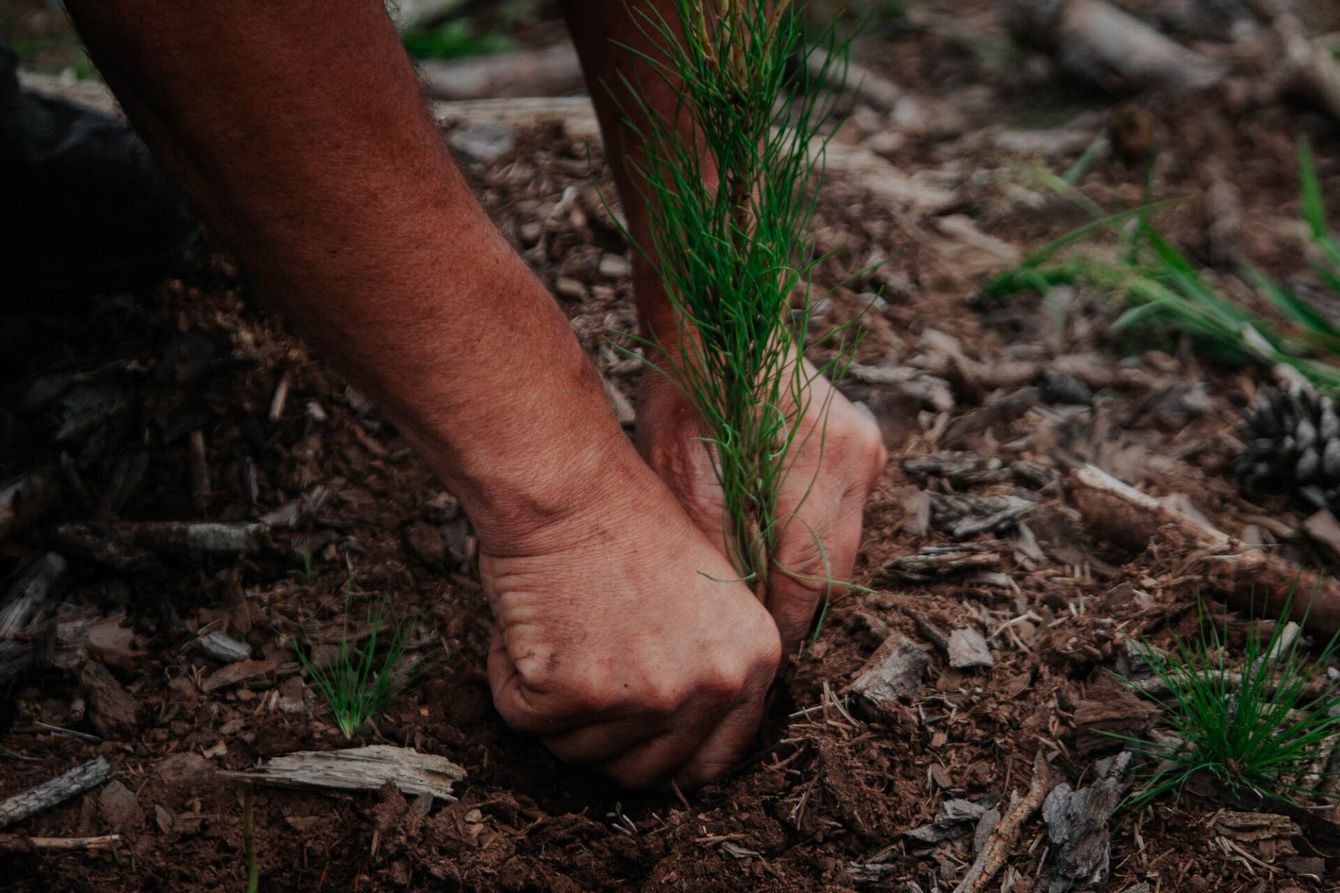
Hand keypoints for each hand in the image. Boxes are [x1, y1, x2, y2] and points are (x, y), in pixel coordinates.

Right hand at [480, 449, 780, 789]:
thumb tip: (674, 738)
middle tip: (575, 674)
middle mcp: (710, 687)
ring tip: (557, 630)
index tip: (628, 735)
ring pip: (577, 752)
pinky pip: (523, 719)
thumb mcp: (705, 595)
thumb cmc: (623, 523)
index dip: (660, 754)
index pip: (712, 762)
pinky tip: (526, 624)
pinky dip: (509, 679)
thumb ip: (705, 666)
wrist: (570, 486)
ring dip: (553, 706)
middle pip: (641, 771)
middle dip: (599, 735)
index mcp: (752, 663)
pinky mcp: (575, 692)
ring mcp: (645, 695)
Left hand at [635, 361, 886, 652]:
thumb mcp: (682, 475)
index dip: (781, 624)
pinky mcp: (864, 441)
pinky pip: (841, 511)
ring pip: (841, 543)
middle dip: (793, 605)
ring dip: (803, 570)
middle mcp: (857, 461)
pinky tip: (768, 538)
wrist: (714, 318)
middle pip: (833, 568)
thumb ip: (717, 546)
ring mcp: (867, 448)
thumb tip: (735, 613)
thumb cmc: (686, 390)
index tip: (755, 653)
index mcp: (818, 469)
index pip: (807, 581)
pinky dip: (808, 533)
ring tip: (754, 592)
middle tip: (752, 632)